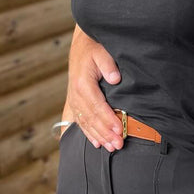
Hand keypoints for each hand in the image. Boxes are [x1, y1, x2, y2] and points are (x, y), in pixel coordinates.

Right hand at [65, 27, 123, 150]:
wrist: (81, 46)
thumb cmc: (94, 48)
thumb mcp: (101, 51)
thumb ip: (108, 65)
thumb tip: (115, 78)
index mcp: (83, 83)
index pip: (97, 106)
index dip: (109, 119)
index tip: (119, 130)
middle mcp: (76, 94)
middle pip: (92, 118)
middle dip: (106, 133)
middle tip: (119, 144)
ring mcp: (74, 100)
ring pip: (86, 123)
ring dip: (99, 136)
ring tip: (112, 147)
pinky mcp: (75, 102)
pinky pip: (81, 121)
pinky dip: (88, 133)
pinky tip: (96, 143)